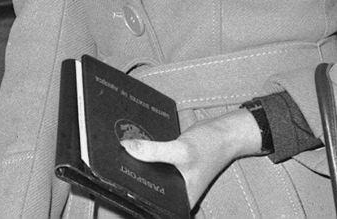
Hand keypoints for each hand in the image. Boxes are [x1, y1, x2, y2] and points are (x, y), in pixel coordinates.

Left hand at [121, 108, 261, 207]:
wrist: (224, 132)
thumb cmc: (210, 146)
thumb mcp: (181, 150)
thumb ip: (153, 151)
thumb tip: (126, 148)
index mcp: (181, 201)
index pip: (151, 202)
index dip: (135, 194)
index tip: (116, 182)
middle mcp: (176, 194)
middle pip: (148, 187)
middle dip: (133, 175)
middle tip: (111, 163)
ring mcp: (173, 180)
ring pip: (149, 173)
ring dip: (137, 163)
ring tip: (119, 152)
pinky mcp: (170, 165)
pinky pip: (153, 162)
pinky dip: (145, 154)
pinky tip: (132, 145)